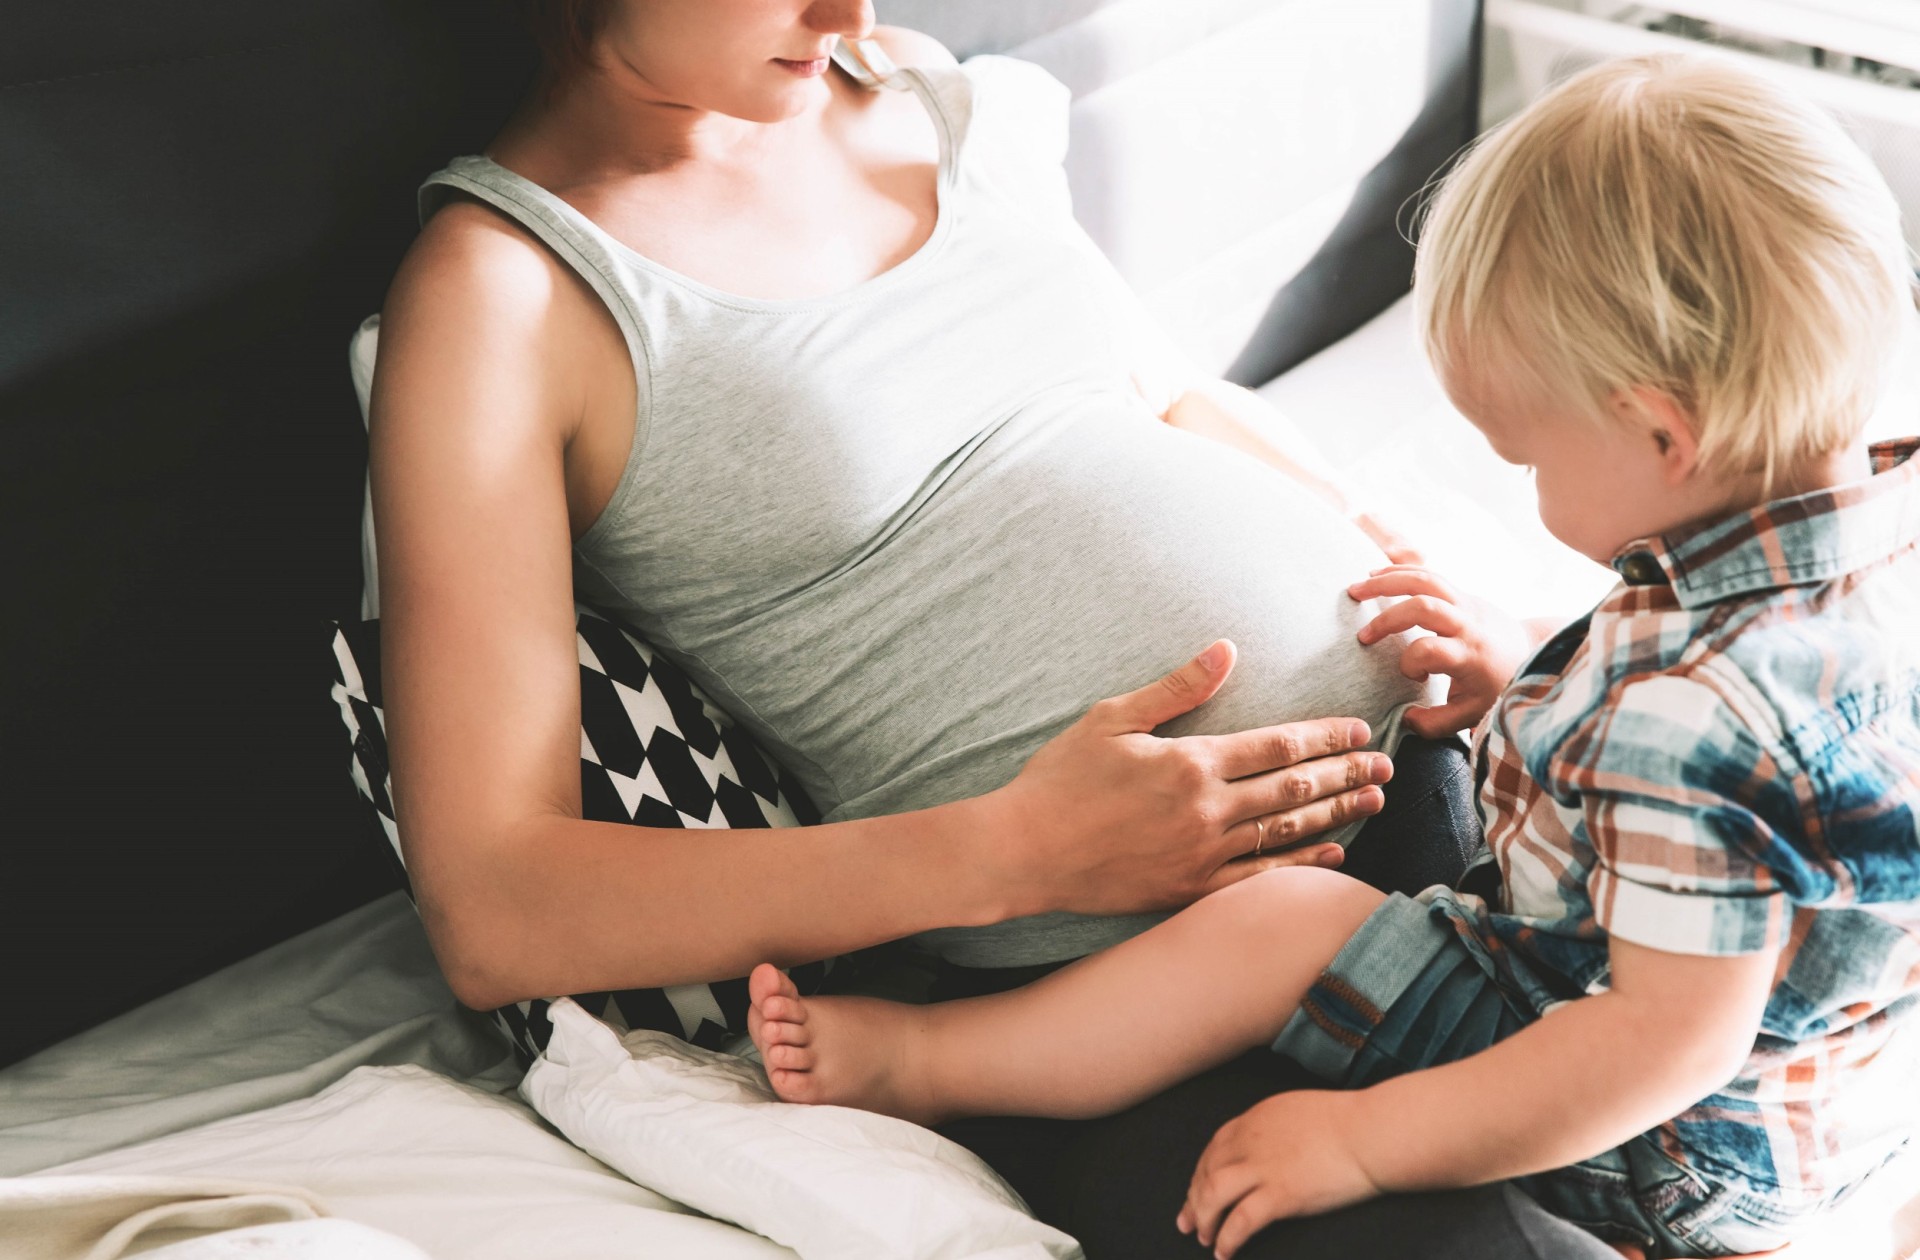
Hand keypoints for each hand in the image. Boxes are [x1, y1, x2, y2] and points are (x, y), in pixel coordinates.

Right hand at [987, 640, 1393, 918]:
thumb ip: (1177, 687)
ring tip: (1374, 801)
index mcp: (1191, 762)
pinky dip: (1299, 863)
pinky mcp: (1188, 890)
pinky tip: (1332, 853)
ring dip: (1336, 814)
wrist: (1022, 852)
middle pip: (1294, 788)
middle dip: (1345, 773)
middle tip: (1386, 765)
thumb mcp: (1112, 718)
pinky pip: (1258, 878)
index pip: (1277, 745)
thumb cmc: (1059, 780)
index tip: (1358, 729)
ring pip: (1285, 831)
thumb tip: (1227, 649)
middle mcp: (1206, 810)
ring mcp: (1200, 855)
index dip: (1325, 736)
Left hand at [1176, 1091, 1382, 1257]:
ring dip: (1204, 1218)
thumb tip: (1271, 1142)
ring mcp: (1264, 1168)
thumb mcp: (1299, 1111)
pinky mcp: (1281, 1194)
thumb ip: (1277, 1127)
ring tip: (1205, 1239)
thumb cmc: (1349, 1122)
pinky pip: (1241, 1221)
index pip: (1214, 1148)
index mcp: (1255, 1119)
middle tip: (1188, 1223)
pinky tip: (1224, 1253)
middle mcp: (1251, 1141)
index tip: (1195, 1191)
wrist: (1371, 1132)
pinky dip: (1228, 1239)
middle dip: (1194, 1199)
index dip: (1200, 1172)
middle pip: (1207, 1171)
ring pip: (1213, 1194)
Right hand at [1348, 565, 1536, 736]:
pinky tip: (1374, 575)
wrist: (1531, 653)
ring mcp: (1466, 603)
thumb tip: (1403, 718)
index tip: (1412, 679)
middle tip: (1362, 636)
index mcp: (1470, 655)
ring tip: (1355, 589)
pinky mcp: (1461, 592)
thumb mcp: (1472, 714)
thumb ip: (1436, 723)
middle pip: (1424, 606)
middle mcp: (1468, 624)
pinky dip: (1398, 572)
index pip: (1431, 650)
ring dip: (1386, 581)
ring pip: (1425, 579)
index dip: (1410, 664)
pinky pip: (1428, 573)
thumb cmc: (1498, 687)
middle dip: (1388, 618)